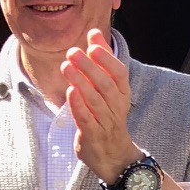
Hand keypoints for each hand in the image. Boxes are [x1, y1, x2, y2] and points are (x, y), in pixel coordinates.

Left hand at [62, 28, 138, 180]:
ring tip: (66, 67)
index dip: (107, 59)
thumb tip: (95, 33)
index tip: (92, 46)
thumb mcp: (109, 87)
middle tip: (72, 52)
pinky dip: (78, 105)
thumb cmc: (107, 115)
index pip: (120, 73)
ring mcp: (106, 122)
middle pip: (106, 84)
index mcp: (122, 94)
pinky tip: (70, 91)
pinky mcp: (93, 135)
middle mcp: (117, 107)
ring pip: (96, 100)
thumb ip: (102, 60)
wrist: (114, 156)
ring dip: (81, 82)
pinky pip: (87, 119)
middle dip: (89, 67)